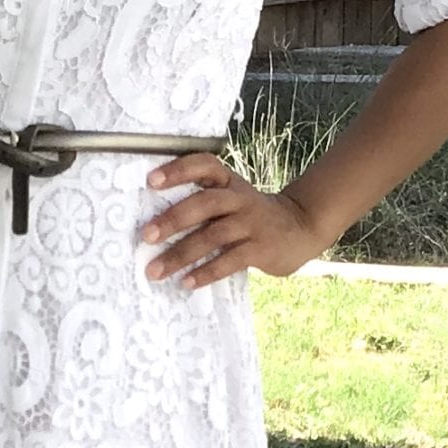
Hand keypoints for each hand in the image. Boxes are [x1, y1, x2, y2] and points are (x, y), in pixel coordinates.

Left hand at [138, 154, 329, 287]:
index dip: (178, 170)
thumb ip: (204, 203)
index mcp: (229, 182)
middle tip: (146, 236)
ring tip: (156, 270)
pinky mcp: (261, 249)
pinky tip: (188, 282)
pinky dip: (207, 272)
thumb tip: (155, 223)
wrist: (301, 227)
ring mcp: (252, 224)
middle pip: (205, 204)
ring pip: (213, 236)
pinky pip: (230, 261)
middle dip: (173, 219)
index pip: (204, 165)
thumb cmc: (252, 214)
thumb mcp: (233, 198)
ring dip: (181, 254)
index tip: (151, 181)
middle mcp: (240, 199)